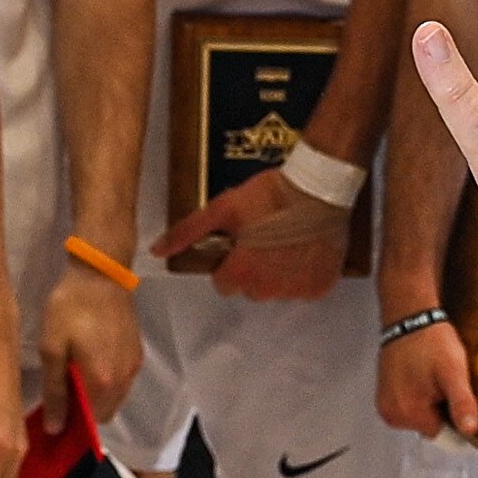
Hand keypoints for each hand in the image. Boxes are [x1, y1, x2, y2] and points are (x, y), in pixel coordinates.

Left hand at [38, 261, 142, 428]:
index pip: (91, 423)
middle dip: (85, 412)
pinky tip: (90, 361)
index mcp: (102, 382)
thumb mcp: (52, 349)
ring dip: (96, 396)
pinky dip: (107, 381)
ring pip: (115, 398)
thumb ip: (55, 392)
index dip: (72, 424)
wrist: (101, 274)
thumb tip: (55, 428)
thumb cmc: (71, 309)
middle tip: (61, 393)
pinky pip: (122, 381)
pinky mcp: (138, 352)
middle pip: (106, 413)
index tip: (54, 416)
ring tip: (74, 375)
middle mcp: (123, 380)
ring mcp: (134, 366)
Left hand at [154, 168, 350, 300]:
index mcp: (242, 273)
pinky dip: (305, 275)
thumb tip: (155, 250)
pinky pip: (306, 290)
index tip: (241, 244)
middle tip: (265, 239)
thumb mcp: (223, 208)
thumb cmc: (269, 195)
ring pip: (279, 290)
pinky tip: (306, 251)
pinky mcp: (322, 286)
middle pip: (252, 289)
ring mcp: (298, 290)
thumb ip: (188, 232)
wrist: (319, 186)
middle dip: (255, 270)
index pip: (225, 284)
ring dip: (280, 273)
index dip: (230, 263)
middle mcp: (269, 289)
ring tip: (288, 243)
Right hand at [378, 317, 477, 439]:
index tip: (456, 395)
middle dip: (442, 407)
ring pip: (421, 416)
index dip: (456, 416)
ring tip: (432, 376)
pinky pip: (410, 406)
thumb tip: (470, 430)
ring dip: (431, 401)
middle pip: (431, 426)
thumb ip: (462, 403)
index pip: (444, 435)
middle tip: (444, 381)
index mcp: (409, 412)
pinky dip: (419, 395)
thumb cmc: (430, 340)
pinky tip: (422, 376)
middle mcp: (392, 414)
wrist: (410, 319)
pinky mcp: (385, 397)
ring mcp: (386, 406)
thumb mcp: (454, 371)